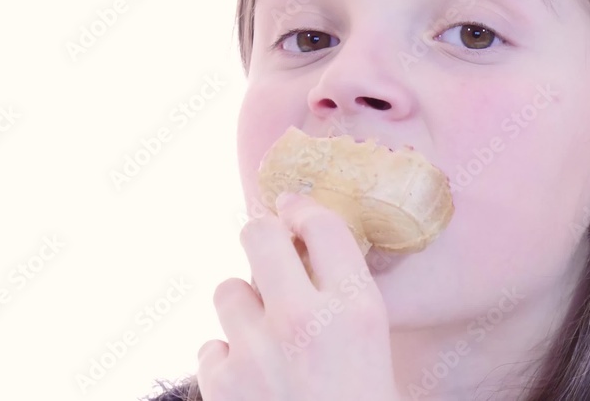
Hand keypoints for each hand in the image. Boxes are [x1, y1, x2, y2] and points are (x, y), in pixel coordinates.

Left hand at [197, 192, 400, 400]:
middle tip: (268, 253)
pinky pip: (210, 347)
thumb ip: (351, 302)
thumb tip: (315, 260)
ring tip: (265, 337)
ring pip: (228, 290)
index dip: (302, 209)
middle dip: (262, 238)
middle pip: (260, 235)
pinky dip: (227, 361)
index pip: (322, 226)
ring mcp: (256, 351)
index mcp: (357, 311)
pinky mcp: (222, 382)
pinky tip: (251, 380)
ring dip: (245, 308)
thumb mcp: (378, 349)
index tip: (292, 208)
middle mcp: (304, 321)